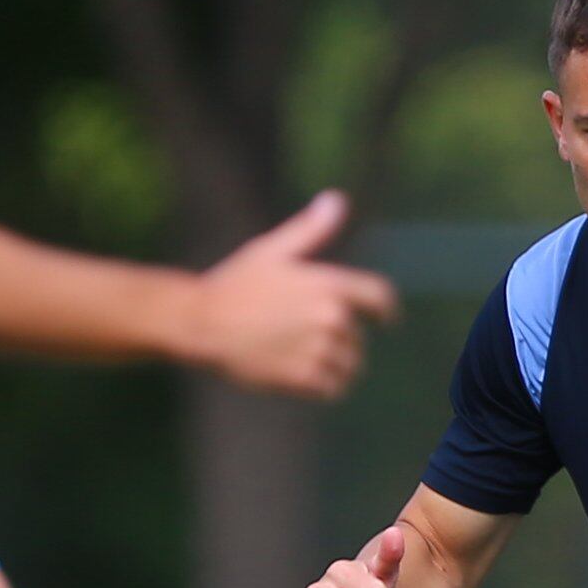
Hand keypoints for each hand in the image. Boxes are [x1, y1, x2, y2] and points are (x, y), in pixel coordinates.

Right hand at [192, 191, 401, 398]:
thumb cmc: (236, 283)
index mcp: (330, 283)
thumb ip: (310, 229)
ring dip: (333, 365)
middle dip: (340, 339)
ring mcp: (319, 348)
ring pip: (349, 366)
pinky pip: (332, 388)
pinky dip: (321, 386)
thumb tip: (336, 199)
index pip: (380, 298)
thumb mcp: (272, 250)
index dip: (385, 310)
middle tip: (302, 336)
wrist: (202, 323)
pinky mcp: (305, 377)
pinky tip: (298, 376)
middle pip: (358, 337)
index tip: (385, 320)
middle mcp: (332, 317)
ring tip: (301, 356)